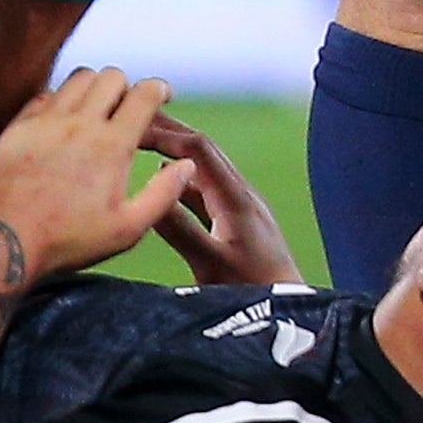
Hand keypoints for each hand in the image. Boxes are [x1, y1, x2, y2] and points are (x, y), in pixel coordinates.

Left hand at [0, 67, 195, 281]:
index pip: (144, 94)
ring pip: (78, 78)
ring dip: (94, 87)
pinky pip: (46, 94)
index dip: (160, 88)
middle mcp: (79, 123)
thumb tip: (186, 165)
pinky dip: (61, 100)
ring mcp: (45, 121)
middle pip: (111, 76)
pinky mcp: (18, 127)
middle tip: (127, 108)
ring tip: (96, 109)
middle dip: (127, 86)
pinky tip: (62, 122)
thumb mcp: (126, 229)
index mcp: (111, 145)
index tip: (163, 95)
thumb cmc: (68, 240)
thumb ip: (162, 195)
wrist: (3, 240)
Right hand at [140, 109, 298, 287]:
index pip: (199, 149)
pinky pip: (204, 187)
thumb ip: (181, 230)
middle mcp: (240, 193)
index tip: (133, 125)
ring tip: (141, 137)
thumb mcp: (212, 264)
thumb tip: (149, 192)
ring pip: (203, 167)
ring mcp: (240, 206)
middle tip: (134, 111)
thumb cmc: (254, 292)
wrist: (290, 311)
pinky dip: (180, 176)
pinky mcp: (237, 220)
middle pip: (202, 148)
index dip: (165, 133)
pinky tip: (163, 178)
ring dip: (173, 149)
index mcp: (235, 198)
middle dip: (168, 128)